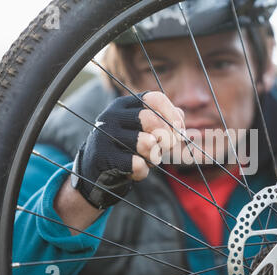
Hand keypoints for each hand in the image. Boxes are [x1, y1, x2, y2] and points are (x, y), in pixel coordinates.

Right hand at [72, 91, 184, 208]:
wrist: (96, 173)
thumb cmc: (128, 149)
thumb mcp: (144, 131)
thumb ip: (165, 121)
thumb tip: (180, 117)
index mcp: (125, 105)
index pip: (155, 98)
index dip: (173, 115)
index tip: (180, 133)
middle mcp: (112, 115)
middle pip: (151, 120)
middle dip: (167, 138)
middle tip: (167, 149)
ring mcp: (105, 135)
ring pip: (146, 143)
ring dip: (155, 156)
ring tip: (150, 160)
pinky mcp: (103, 157)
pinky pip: (137, 164)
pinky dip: (143, 171)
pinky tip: (136, 171)